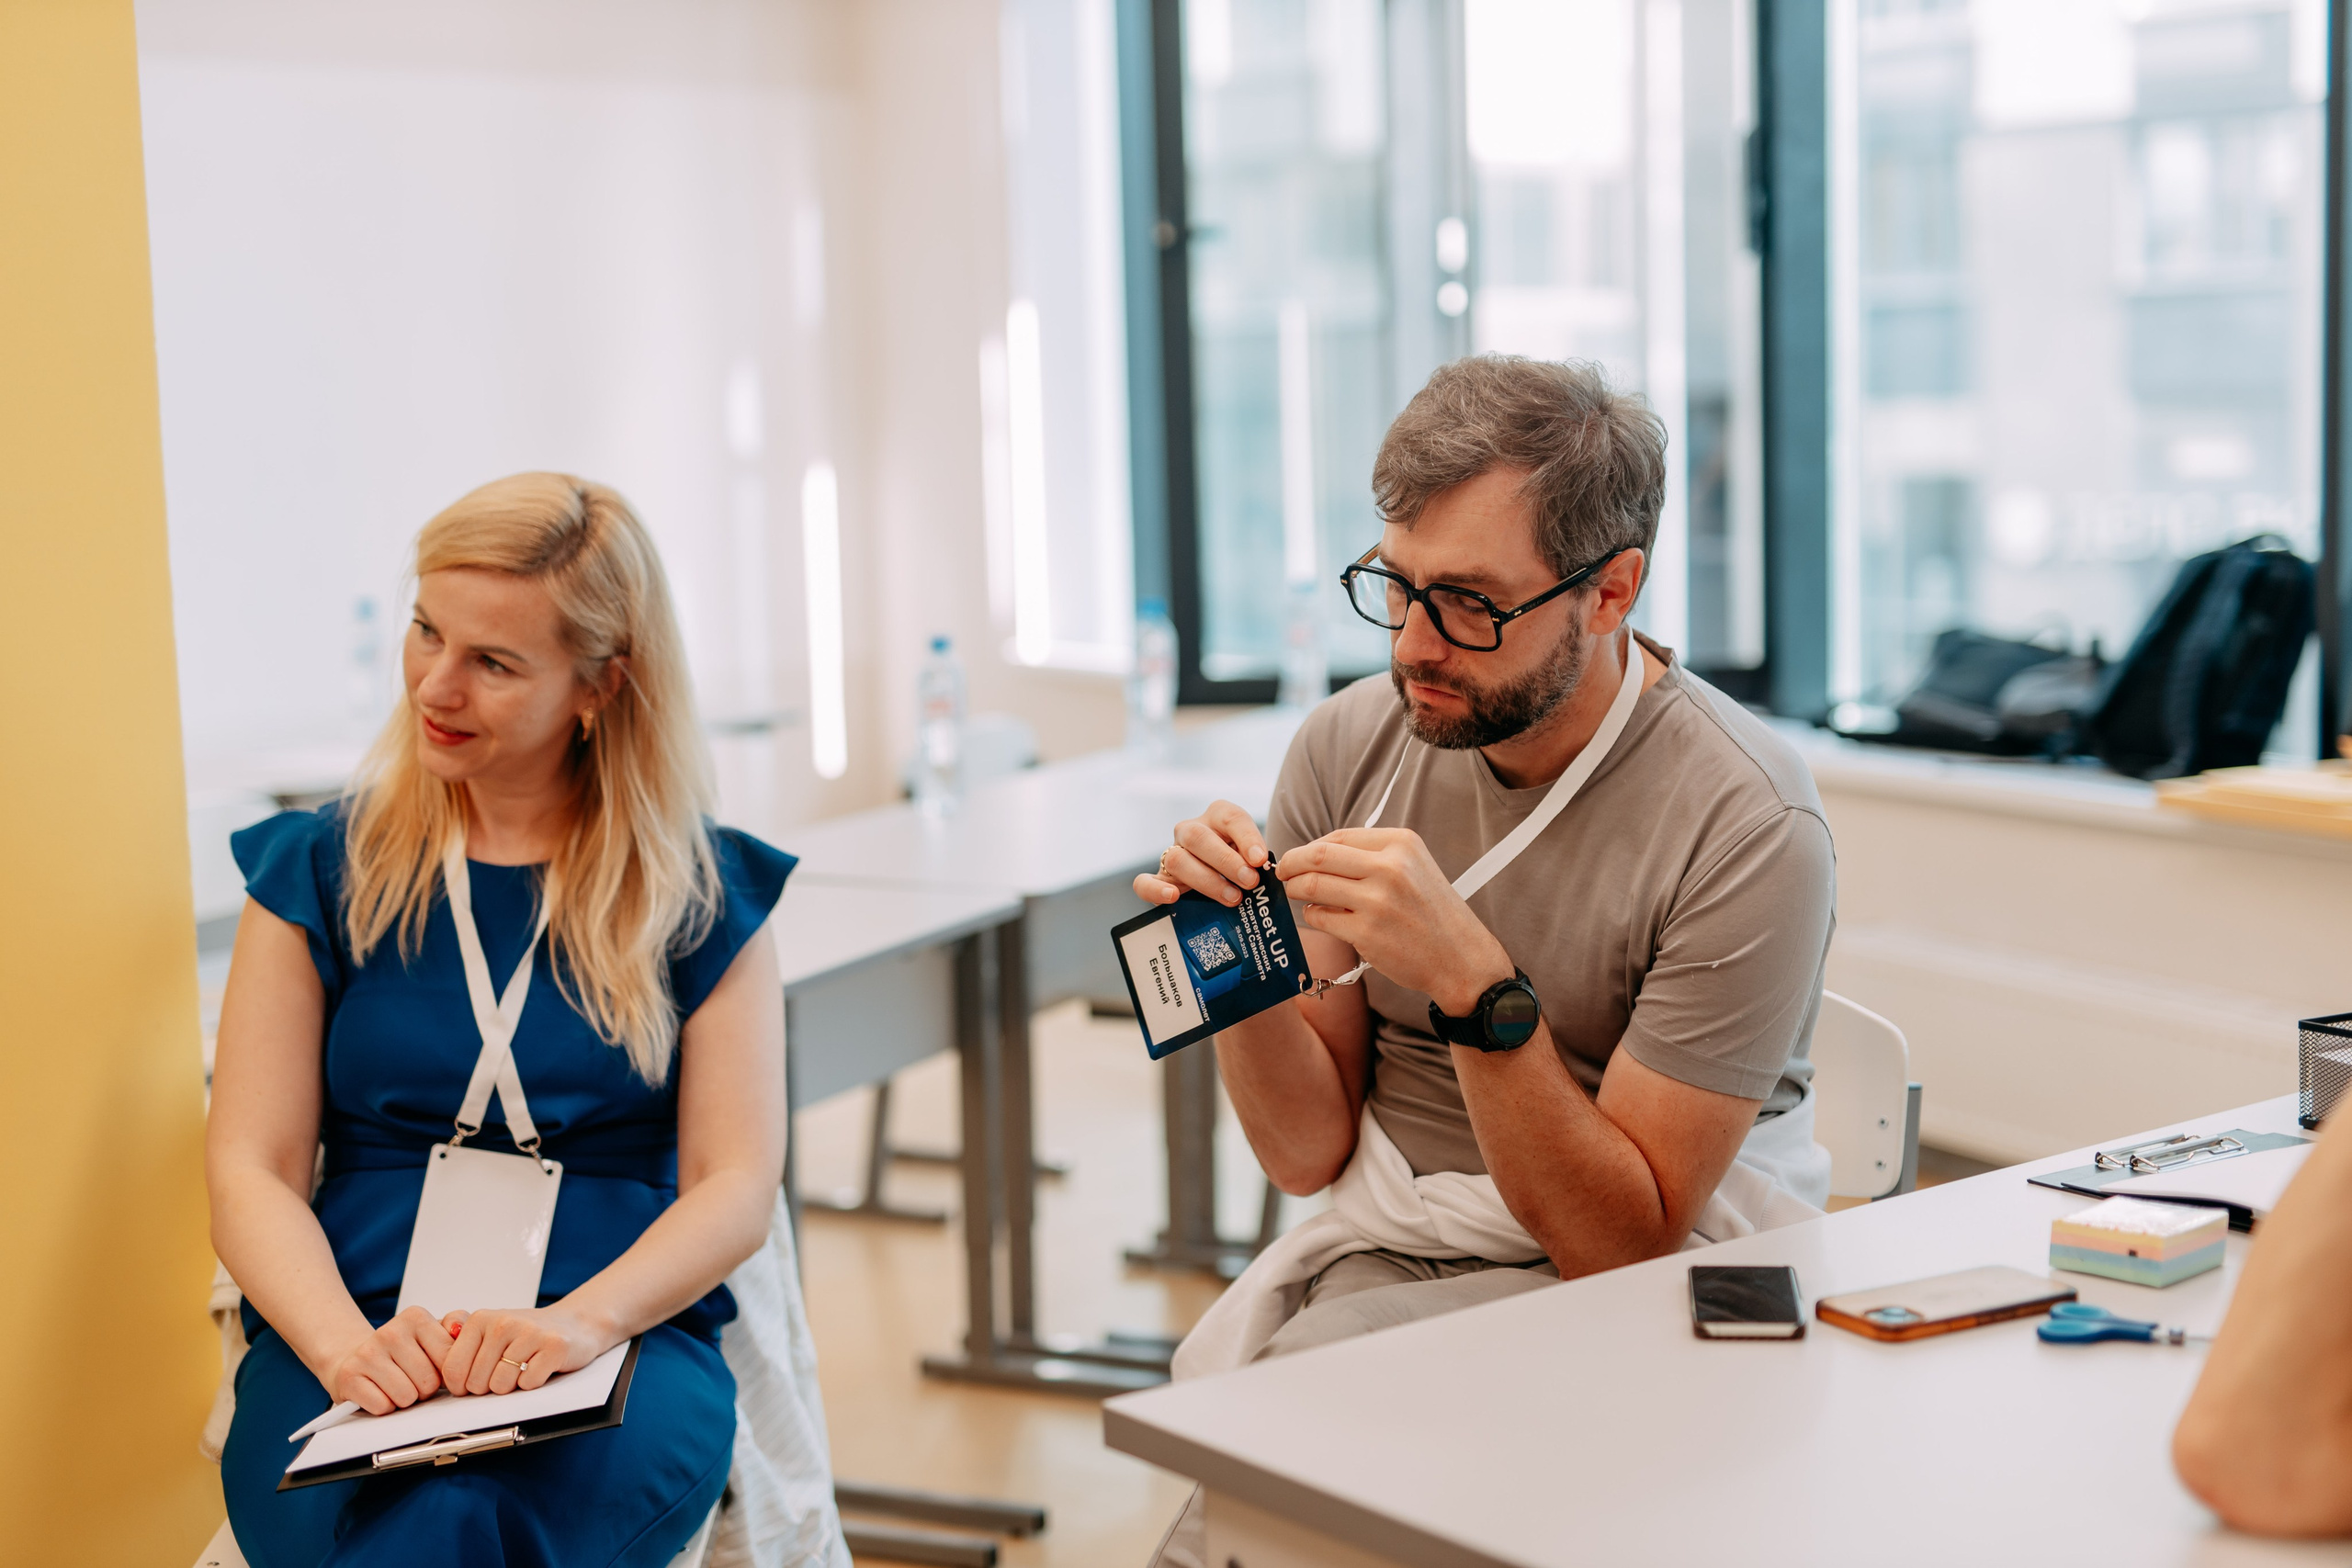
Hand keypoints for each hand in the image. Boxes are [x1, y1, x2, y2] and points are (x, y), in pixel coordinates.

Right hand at [321, 1306, 455, 1414]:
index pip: (449, 1359)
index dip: (445, 1373)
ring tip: (396, 1385)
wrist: (354, 1357)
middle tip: (412, 1379)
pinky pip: (382, 1406)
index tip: (434, 1368)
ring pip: (406, 1396)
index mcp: (416, 1317)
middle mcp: (390, 1331)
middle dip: (425, 1389)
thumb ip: (456, 1326)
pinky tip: (379, 1392)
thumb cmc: (402, 1351)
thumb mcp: (432, 1333)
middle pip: (429, 1381)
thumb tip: (460, 1329)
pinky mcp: (349, 1377)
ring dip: (405, 1399)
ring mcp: (367, 1353)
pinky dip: (384, 1407)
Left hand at [438, 1303, 614, 1395]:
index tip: (477, 1379)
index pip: (452, 1371)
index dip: (462, 1386)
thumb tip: (429, 1360)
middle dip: (489, 1387)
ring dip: (511, 1387)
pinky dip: (533, 1384)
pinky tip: (540, 1368)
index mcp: (480, 1320)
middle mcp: (503, 1322)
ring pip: (500, 1386)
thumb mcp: (489, 1331)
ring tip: (522, 1369)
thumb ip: (457, 1343)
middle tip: (506, 1371)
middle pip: (476, 1383)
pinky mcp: (554, 1346)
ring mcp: (530, 1333)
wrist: (574, 1324)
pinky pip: (528, 1384)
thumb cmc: (525, 1335)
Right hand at [1134, 799, 1271, 907]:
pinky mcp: (1161, 878)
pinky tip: (1173, 897)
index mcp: (1218, 815)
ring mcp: (1173, 853)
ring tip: (1232, 897)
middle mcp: (1191, 830)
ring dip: (1207, 880)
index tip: (1260, 860)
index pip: (1230, 817)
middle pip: (1200, 837)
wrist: (1223, 876)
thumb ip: (1255, 859)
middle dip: (1227, 861)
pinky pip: (1144, 881)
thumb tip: (1262, 871)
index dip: (1246, 838)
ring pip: (1178, 860)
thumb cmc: (1243, 862)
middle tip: (1249, 881)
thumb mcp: (1252, 854)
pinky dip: (1156, 889)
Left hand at [1275, 828, 1513, 1014]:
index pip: (1339, 836)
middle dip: (1290, 863)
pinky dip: (1312, 915)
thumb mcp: (1413, 868)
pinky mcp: (1367, 932)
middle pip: (1318, 855)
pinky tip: (1320, 916)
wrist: (1461, 958)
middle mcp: (1390, 867)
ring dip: (1295, 890)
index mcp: (1401, 843)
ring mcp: (1377, 900)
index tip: (1299, 858)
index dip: (1310, 847)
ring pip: (1313, 886)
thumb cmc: (1431, 913)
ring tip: (1294, 894)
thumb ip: (1372, 856)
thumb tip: (1315, 853)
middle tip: (1281, 873)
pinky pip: (1321, 917)